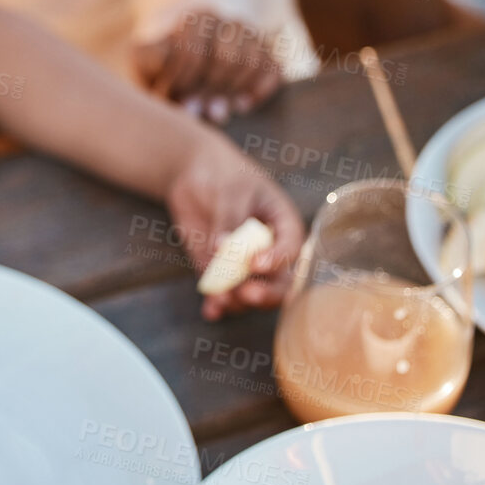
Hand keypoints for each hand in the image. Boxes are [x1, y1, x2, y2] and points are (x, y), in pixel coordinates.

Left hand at [133, 13, 282, 123]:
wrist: (186, 52)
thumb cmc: (162, 61)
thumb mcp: (144, 57)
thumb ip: (147, 58)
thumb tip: (164, 63)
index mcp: (196, 18)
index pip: (194, 50)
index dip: (182, 79)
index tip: (169, 98)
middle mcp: (228, 23)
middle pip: (227, 57)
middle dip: (209, 89)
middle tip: (194, 111)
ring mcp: (253, 38)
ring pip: (253, 61)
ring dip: (233, 91)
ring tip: (216, 113)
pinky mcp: (269, 55)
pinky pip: (274, 68)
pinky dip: (261, 88)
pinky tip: (242, 105)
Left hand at [166, 144, 304, 320]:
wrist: (193, 173)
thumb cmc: (222, 174)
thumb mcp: (229, 191)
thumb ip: (228, 220)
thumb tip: (222, 249)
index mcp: (283, 225)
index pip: (291, 248)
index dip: (277, 259)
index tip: (256, 263)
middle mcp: (269, 250)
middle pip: (278, 282)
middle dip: (265, 292)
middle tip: (246, 293)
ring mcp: (244, 264)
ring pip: (251, 292)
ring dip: (239, 302)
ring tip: (221, 299)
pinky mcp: (221, 271)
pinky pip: (223, 292)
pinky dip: (217, 303)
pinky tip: (211, 311)